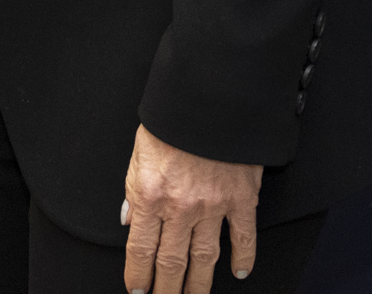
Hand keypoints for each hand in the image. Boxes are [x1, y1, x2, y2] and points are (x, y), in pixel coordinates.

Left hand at [120, 125, 261, 291]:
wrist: (210, 97)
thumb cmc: (171, 121)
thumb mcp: (138, 153)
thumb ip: (132, 190)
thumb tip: (127, 222)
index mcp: (151, 195)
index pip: (140, 248)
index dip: (137, 274)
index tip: (137, 289)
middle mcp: (181, 207)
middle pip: (171, 262)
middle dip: (166, 289)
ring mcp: (213, 206)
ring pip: (204, 258)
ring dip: (198, 285)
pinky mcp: (241, 198)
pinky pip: (243, 237)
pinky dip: (243, 258)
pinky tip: (238, 272)